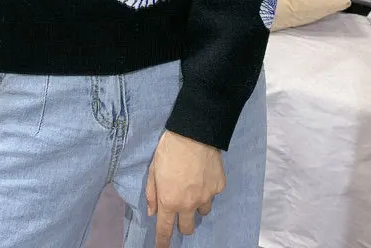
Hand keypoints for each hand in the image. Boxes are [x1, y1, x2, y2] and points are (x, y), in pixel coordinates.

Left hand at [146, 130, 225, 247]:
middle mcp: (189, 204)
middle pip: (187, 228)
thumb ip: (151, 193)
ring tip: (193, 186)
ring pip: (202, 211)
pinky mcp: (219, 187)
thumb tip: (152, 212)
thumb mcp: (153, 170)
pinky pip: (213, 194)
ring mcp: (206, 197)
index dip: (163, 242)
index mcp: (170, 201)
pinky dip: (207, 188)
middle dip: (182, 223)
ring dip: (196, 205)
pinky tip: (203, 173)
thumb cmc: (169, 150)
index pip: (165, 229)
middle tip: (180, 208)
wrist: (194, 133)